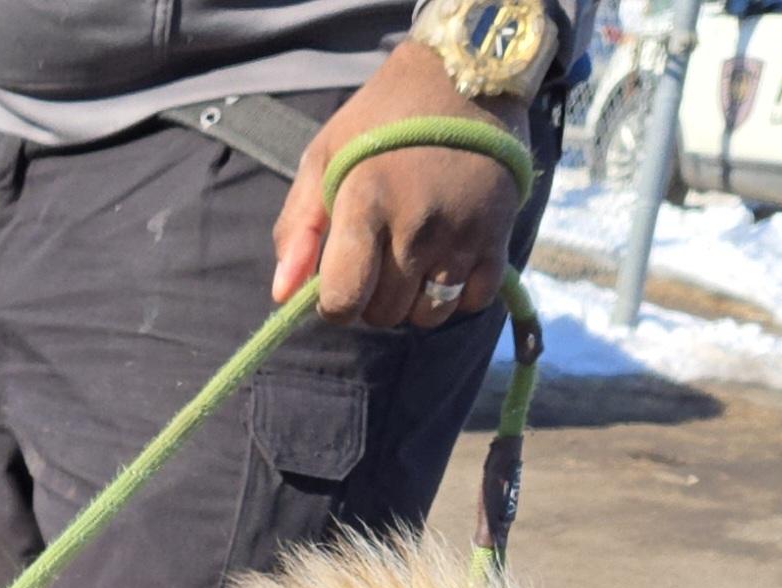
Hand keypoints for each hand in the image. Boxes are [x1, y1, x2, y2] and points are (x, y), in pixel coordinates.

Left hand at [271, 48, 526, 327]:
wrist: (466, 78)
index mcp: (367, 202)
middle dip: (373, 298)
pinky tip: (446, 259)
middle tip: (379, 256)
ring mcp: (462, 234)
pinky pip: (472, 302)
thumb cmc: (382, 120)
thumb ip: (298, 228)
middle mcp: (417, 225)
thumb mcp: (325, 156)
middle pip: (384, 313)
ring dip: (414, 301)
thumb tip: (282, 294)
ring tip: (412, 258)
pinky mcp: (499, 237)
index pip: (343, 299)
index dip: (334, 303)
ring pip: (428, 316)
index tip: (340, 280)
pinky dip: (456, 293)